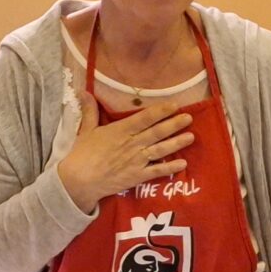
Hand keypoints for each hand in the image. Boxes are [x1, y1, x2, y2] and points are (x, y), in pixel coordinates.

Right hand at [56, 88, 193, 210]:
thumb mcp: (86, 129)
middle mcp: (132, 144)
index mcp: (121, 130)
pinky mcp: (137, 176)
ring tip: (191, 137)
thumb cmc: (82, 154)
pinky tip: (183, 164)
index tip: (174, 105)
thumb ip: (90, 110)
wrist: (79, 181)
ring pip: (161, 150)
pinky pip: (157, 171)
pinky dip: (170, 168)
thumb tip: (83, 91)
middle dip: (175, 124)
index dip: (161, 111)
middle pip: (157, 132)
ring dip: (177, 143)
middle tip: (189, 118)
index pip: (145, 118)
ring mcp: (136, 161)